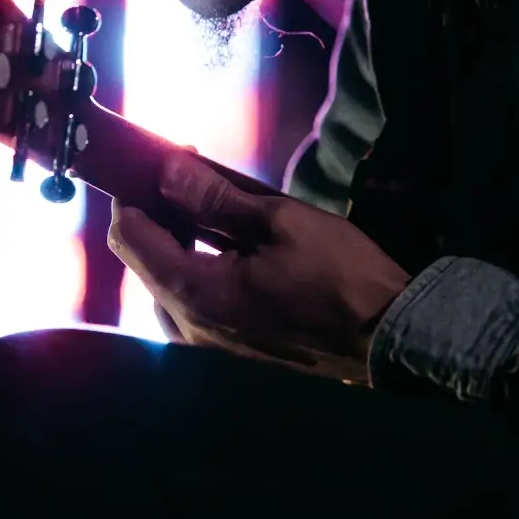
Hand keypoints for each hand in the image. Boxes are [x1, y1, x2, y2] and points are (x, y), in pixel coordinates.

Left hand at [108, 150, 410, 383]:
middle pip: (143, 261)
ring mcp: (205, 347)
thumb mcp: (281, 221)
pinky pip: (190, 306)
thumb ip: (215, 197)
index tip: (155, 164)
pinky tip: (224, 252)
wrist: (387, 336)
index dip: (132, 193)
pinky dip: (195, 272)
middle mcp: (188, 328)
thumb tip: (167, 169)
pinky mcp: (225, 354)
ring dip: (176, 244)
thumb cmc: (341, 275)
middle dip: (157, 214)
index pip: (131, 237)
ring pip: (165, 284)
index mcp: (197, 293)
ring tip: (207, 211)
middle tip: (189, 178)